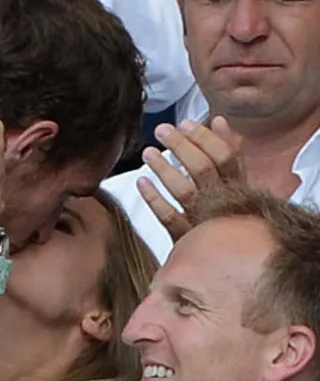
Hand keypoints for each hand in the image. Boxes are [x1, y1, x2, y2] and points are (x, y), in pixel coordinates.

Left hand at [137, 116, 244, 242]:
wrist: (230, 261)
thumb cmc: (230, 214)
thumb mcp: (237, 183)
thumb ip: (231, 152)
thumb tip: (218, 119)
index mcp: (239, 187)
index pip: (225, 156)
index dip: (204, 137)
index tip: (185, 123)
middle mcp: (223, 204)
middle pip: (203, 170)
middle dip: (181, 147)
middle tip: (162, 130)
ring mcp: (204, 224)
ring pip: (185, 192)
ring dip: (164, 169)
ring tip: (147, 153)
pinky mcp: (186, 241)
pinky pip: (169, 218)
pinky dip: (154, 199)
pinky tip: (141, 182)